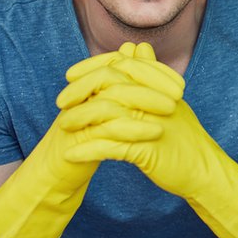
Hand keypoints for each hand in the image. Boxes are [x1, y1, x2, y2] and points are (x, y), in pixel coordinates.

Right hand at [0, 43, 171, 237]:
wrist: (57, 173)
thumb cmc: (86, 142)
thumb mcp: (113, 118)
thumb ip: (127, 96)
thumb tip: (145, 79)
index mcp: (90, 85)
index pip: (122, 64)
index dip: (152, 71)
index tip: (180, 83)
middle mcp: (82, 95)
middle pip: (116, 74)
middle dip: (151, 82)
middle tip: (180, 93)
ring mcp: (77, 114)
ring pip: (111, 98)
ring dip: (144, 102)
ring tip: (171, 110)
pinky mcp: (76, 137)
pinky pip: (105, 128)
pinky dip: (131, 129)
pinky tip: (154, 133)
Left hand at [60, 42, 237, 237]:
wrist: (204, 170)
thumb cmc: (183, 138)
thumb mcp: (169, 101)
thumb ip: (151, 74)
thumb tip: (137, 47)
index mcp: (160, 86)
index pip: (122, 65)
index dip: (93, 67)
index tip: (70, 76)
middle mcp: (157, 100)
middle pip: (111, 85)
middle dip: (81, 91)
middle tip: (60, 102)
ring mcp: (153, 124)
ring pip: (107, 115)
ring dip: (80, 121)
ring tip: (62, 128)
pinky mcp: (148, 151)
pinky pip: (111, 147)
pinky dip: (89, 150)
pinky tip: (72, 154)